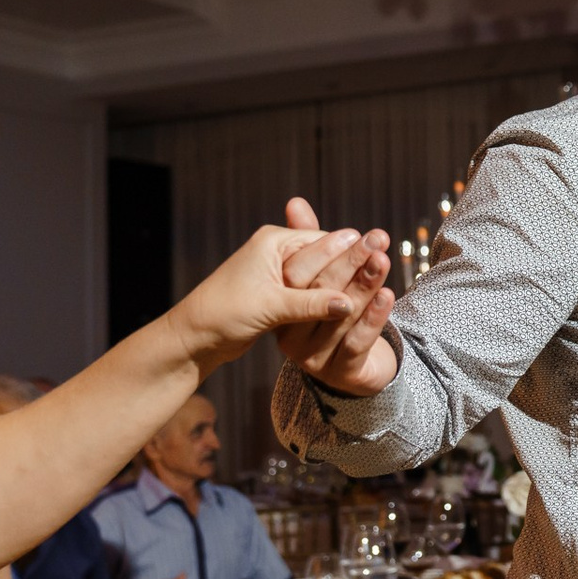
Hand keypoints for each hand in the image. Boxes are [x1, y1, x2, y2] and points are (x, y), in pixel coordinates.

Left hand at [166, 216, 367, 369]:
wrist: (194, 337)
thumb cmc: (225, 314)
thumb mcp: (271, 307)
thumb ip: (311, 304)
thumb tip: (349, 304)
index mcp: (274, 242)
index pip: (323, 241)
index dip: (352, 250)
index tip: (380, 253)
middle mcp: (277, 252)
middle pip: (325, 255)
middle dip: (352, 263)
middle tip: (384, 261)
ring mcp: (278, 273)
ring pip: (321, 276)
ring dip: (344, 283)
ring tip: (376, 287)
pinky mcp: (278, 294)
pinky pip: (312, 292)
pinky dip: (329, 299)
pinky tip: (350, 307)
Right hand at [273, 198, 398, 396]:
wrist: (355, 369)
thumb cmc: (334, 313)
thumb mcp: (322, 279)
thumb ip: (310, 244)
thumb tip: (296, 202)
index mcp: (282, 308)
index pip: (299, 276)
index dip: (327, 252)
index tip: (354, 233)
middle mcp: (291, 336)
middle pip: (321, 293)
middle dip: (351, 262)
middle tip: (377, 239)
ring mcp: (314, 358)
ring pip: (341, 316)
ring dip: (365, 285)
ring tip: (384, 260)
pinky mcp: (340, 373)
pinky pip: (356, 343)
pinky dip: (373, 317)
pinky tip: (387, 296)